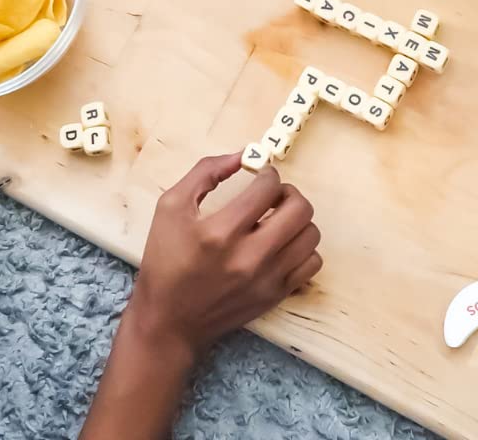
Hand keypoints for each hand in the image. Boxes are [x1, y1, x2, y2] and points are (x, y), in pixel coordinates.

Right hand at [128, 154, 321, 362]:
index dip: (267, 173)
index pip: (268, 188)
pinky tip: (280, 245)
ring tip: (276, 220)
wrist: (168, 322)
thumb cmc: (165, 260)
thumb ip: (205, 172)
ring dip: (297, 219)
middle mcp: (250, 257)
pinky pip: (312, 263)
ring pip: (311, 235)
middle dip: (288, 192)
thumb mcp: (171, 206)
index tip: (259, 175)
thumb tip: (242, 155)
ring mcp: (267, 280)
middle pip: (300, 209)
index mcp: (221, 232)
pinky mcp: (276, 296)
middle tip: (272, 196)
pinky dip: (302, 248)